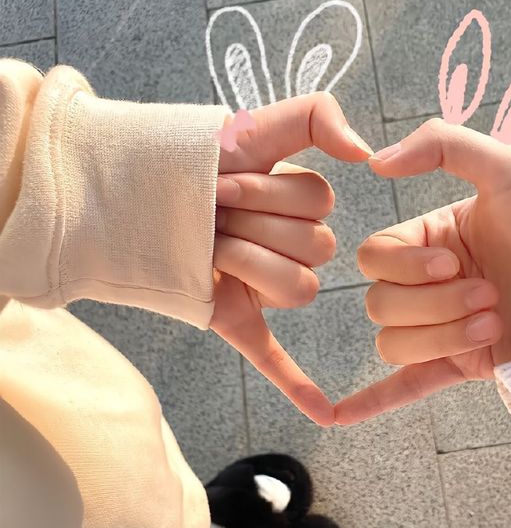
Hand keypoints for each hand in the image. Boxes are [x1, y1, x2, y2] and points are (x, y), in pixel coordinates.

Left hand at [210, 92, 372, 426]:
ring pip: (298, 290)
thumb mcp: (259, 122)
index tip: (221, 183)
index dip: (267, 193)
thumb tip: (365, 152)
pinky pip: (275, 358)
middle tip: (210, 213)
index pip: (317, 204)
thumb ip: (320, 115)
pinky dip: (299, 386)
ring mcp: (264, 289)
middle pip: (313, 247)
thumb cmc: (193, 155)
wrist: (127, 188)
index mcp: (302, 208)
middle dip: (255, 223)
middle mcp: (292, 250)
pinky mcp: (236, 320)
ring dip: (250, 264)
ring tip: (211, 249)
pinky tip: (326, 412)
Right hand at [335, 118, 510, 424]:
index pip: (374, 257)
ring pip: (392, 344)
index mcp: (434, 241)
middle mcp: (433, 285)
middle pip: (380, 305)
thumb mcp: (506, 168)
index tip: (455, 262)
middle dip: (434, 303)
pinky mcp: (462, 366)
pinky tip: (337, 416)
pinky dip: (370, 401)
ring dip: (440, 335)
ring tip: (493, 322)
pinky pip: (404, 387)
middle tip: (489, 294)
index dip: (404, 266)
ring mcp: (444, 328)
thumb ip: (441, 145)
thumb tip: (377, 161)